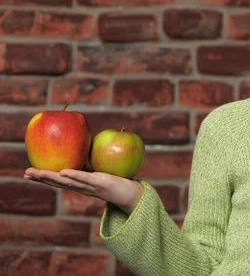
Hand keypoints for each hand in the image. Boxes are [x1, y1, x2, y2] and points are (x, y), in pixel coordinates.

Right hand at [23, 167, 143, 214]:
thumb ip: (89, 164)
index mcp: (80, 184)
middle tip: (25, 173)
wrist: (132, 193)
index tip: (28, 172)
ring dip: (52, 178)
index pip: (58, 180)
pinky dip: (74, 175)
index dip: (43, 177)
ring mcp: (89, 186)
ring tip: (38, 173)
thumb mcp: (99, 171)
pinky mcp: (100, 183)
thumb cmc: (116, 180)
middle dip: (41, 178)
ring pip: (68, 182)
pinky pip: (85, 178)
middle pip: (58, 182)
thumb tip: (80, 147)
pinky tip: (63, 172)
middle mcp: (81, 187)